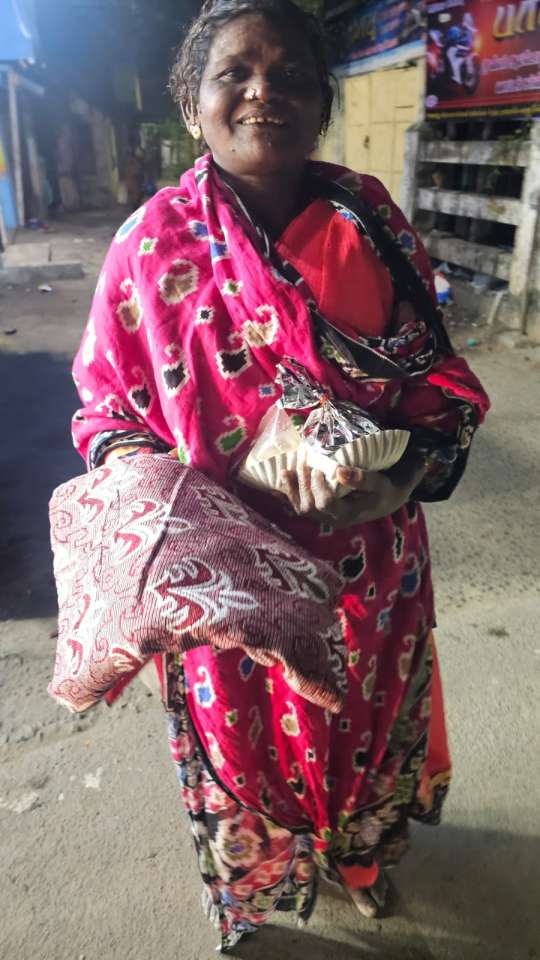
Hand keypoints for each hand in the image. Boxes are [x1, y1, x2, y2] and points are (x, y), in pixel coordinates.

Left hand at [280, 448, 426, 527]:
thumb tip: (339, 471)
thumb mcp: (378, 483)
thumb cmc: (382, 490)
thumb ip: (361, 479)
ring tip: (285, 471)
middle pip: (309, 506)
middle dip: (302, 484)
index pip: (326, 503)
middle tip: (301, 461)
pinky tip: (280, 482)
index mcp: (347, 514)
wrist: (384, 500)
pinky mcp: (319, 512)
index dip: (318, 486)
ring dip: (291, 489)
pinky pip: (299, 505)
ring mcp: (324, 517)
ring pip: (301, 508)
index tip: (318, 468)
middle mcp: (332, 519)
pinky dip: (289, 494)